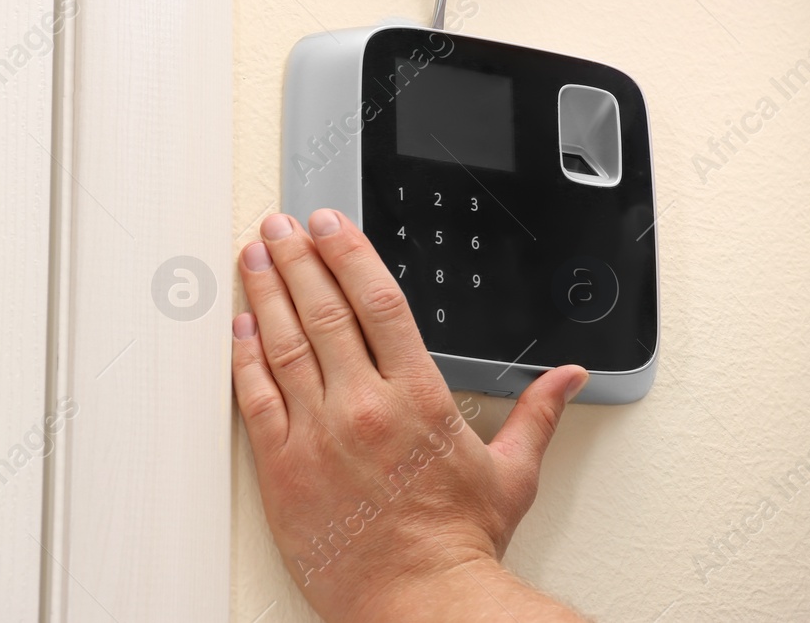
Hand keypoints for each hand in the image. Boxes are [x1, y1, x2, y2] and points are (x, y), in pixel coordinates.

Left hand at [231, 208, 587, 622]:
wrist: (417, 601)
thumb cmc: (460, 542)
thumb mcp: (513, 472)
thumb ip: (538, 413)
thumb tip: (570, 378)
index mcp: (418, 398)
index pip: (377, 303)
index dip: (350, 255)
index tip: (331, 225)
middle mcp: (364, 407)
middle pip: (325, 312)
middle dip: (300, 259)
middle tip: (282, 226)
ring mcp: (317, 436)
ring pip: (284, 345)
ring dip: (267, 293)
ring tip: (255, 257)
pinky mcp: (282, 470)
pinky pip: (256, 399)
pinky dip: (244, 358)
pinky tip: (239, 328)